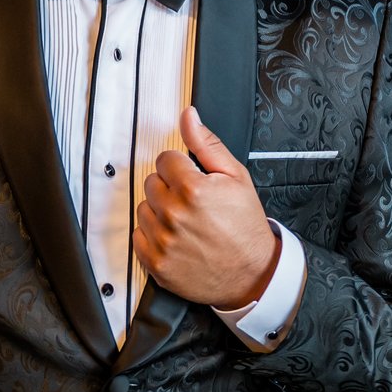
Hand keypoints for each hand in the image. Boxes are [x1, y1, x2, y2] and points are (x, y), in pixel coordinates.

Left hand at [134, 104, 280, 309]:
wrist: (252, 274)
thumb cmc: (245, 226)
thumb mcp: (236, 177)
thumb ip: (207, 144)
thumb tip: (188, 117)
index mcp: (193, 190)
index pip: (165, 159)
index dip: (181, 168)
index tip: (193, 180)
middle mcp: (174, 215)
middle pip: (152, 182)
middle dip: (170, 188)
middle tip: (193, 202)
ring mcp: (163, 241)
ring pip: (144, 208)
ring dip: (160, 211)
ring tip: (186, 221)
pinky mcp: (156, 262)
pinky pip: (138, 235)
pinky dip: (153, 235)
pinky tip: (176, 237)